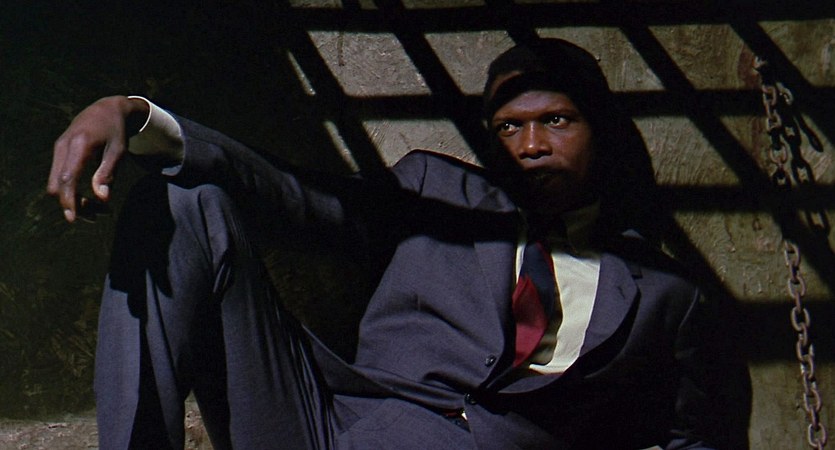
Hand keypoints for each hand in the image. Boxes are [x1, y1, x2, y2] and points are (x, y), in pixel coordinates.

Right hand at [47, 96, 148, 221]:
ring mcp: (59, 149)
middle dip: (73, 204)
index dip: (69, 199)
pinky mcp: (60, 152)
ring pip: (55, 184)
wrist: (107, 108)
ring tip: (99, 209)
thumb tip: (102, 199)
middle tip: (99, 215)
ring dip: (73, 200)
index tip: (74, 218)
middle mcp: (63, 146)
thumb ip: (108, 173)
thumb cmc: (117, 130)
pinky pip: (59, 177)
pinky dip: (72, 191)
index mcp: (79, 144)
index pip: (67, 178)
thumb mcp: (119, 151)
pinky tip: (92, 196)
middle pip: (56, 185)